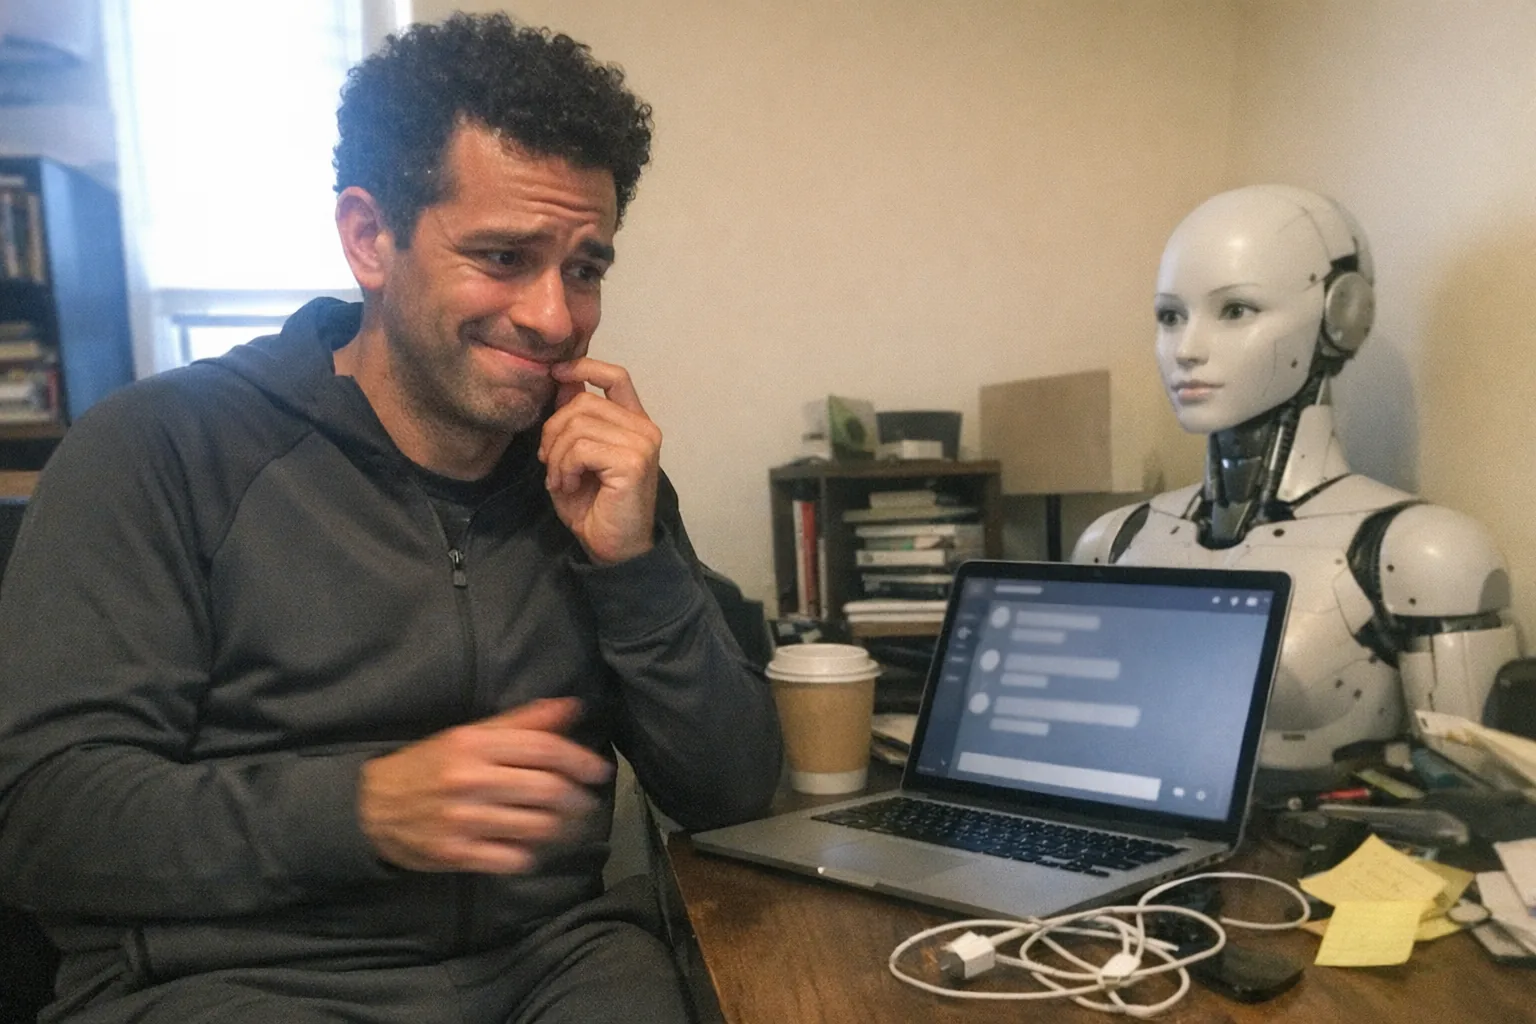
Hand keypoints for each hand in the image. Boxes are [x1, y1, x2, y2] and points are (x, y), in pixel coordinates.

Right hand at [358, 698, 612, 873]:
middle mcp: (470, 779)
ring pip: (535, 826)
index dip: (579, 760)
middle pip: (546, 789)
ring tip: (568, 826)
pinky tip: (533, 847)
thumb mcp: (469, 735)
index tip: (599, 771)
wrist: (370, 807)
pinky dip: (530, 854)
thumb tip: (571, 707)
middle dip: (577, 798)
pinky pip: (511, 858)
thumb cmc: (427, 765)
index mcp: (475, 744)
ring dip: (561, 828)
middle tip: (587, 803)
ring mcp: (463, 820)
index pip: (543, 750)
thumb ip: (522, 722)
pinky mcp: (456, 854)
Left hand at [539, 357, 661, 564]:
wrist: (613, 549)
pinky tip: (568, 485)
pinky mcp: (633, 462)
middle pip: (583, 401)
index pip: (615, 376)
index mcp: (633, 423)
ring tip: (559, 479)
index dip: (583, 367)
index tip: (555, 375)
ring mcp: (642, 443)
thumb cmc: (594, 507)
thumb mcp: (575, 457)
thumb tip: (562, 382)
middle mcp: (644, 428)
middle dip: (553, 430)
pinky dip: (564, 467)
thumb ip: (573, 422)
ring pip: (578, 424)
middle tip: (548, 463)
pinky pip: (581, 448)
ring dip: (556, 455)